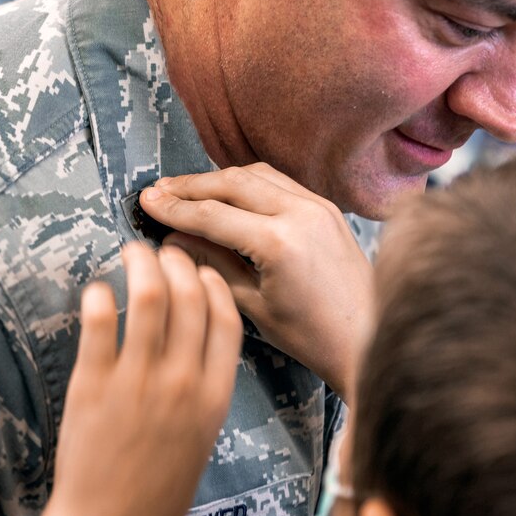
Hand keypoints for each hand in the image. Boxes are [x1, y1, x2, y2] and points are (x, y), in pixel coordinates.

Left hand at [2, 242, 241, 515]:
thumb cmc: (157, 489)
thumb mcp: (200, 437)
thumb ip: (203, 388)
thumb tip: (193, 339)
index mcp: (213, 397)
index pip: (225, 320)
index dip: (213, 285)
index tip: (201, 270)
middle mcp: (181, 382)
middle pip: (189, 297)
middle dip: (177, 262)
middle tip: (161, 252)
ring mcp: (137, 381)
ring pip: (147, 296)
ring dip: (140, 263)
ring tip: (130, 252)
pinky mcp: (93, 383)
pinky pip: (99, 321)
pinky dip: (99, 295)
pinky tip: (97, 290)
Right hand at [139, 162, 372, 399]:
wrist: (370, 340)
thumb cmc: (312, 336)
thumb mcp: (251, 306)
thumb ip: (210, 264)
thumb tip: (172, 239)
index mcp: (279, 243)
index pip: (212, 214)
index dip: (173, 207)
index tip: (145, 201)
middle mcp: (301, 214)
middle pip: (231, 182)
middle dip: (190, 185)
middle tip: (159, 190)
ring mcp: (318, 206)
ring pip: (255, 174)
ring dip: (217, 179)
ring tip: (186, 189)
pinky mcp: (328, 208)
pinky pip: (278, 182)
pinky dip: (248, 182)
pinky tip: (227, 194)